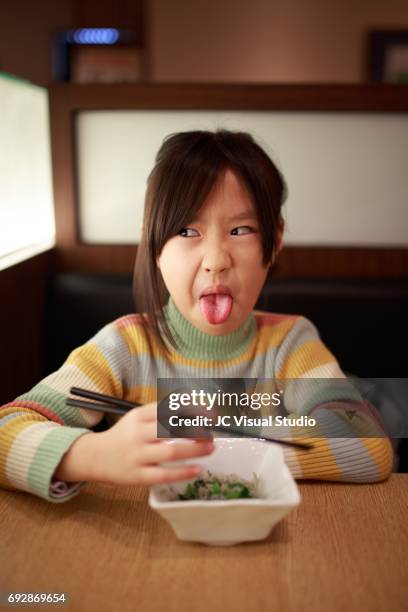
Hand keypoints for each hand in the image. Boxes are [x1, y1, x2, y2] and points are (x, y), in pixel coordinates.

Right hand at [55, 402, 213, 485]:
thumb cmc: (124, 435)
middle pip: (170, 430)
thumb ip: (161, 414)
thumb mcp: (138, 418)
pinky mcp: (138, 476)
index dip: (191, 410)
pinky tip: (198, 469)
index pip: (168, 409)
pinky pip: (163, 475)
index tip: (209, 412)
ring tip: (211, 448)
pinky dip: (182, 472)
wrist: (95, 457)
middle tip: (212, 432)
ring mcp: (137, 456)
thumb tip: (196, 410)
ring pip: (170, 453)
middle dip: (195, 430)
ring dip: (194, 450)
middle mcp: (137, 434)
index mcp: (138, 416)